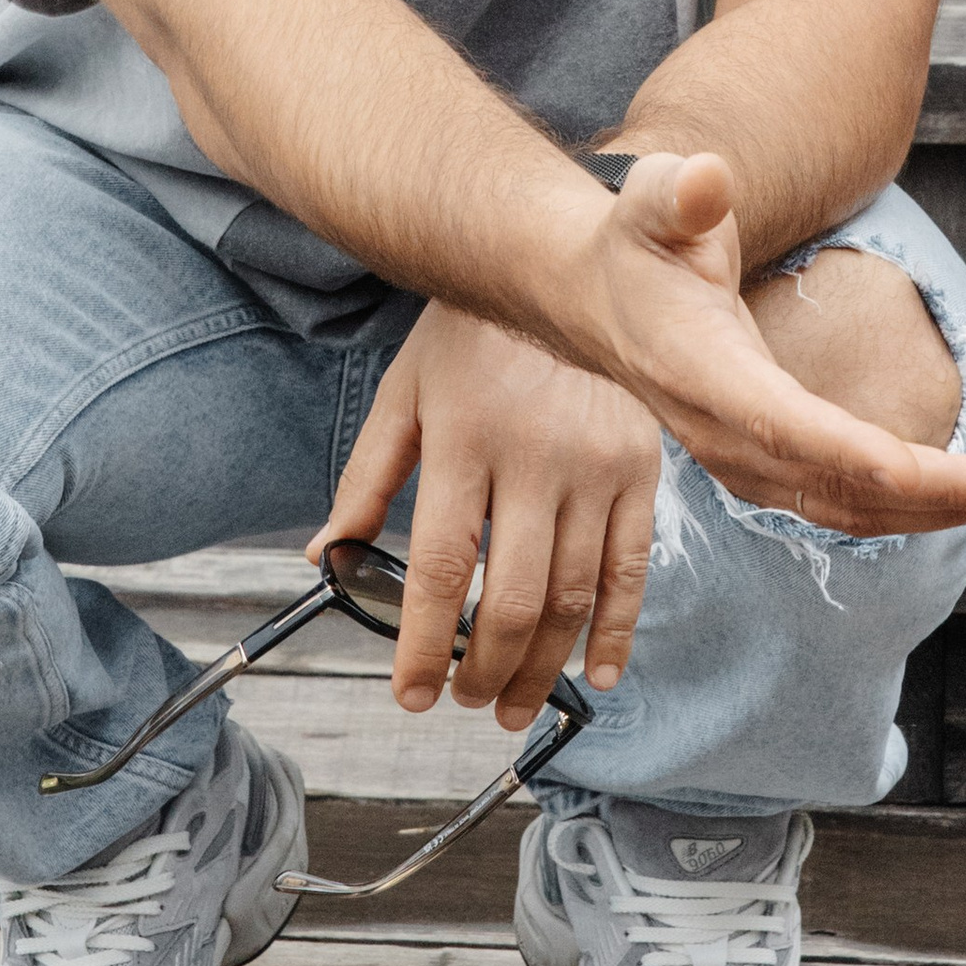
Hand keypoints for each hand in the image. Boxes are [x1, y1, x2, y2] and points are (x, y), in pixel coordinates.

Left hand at [314, 302, 661, 724]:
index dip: (422, 645)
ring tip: (513, 703)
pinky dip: (618, 631)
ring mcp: (596, 465)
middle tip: (465, 703)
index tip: (411, 695)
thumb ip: (365, 479)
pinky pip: (633, 568)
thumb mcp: (403, 393)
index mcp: (463, 440)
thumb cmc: (470, 334)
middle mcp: (534, 457)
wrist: (556, 263)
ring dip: (542, 667)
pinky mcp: (642, 468)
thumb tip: (323, 557)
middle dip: (484, 669)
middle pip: (508, 597)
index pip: (438, 568)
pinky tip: (599, 676)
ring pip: (570, 595)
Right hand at [565, 150, 965, 538]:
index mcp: (702, 371)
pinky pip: (841, 504)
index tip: (916, 467)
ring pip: (847, 508)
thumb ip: (678, 192)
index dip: (852, 450)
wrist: (597, 299)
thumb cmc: (638, 243)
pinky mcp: (762, 467)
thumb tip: (709, 178)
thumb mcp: (649, 201)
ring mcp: (742, 461)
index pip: (784, 422)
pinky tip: (961, 495)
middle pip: (835, 483)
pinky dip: (904, 507)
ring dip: (933, 509)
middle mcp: (723, 434)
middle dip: (932, 492)